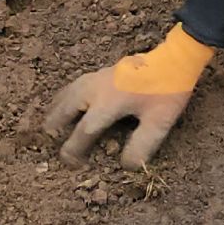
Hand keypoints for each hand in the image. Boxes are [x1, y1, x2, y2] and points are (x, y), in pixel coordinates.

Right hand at [42, 23, 213, 168]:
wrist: (174, 58)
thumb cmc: (167, 90)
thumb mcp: (159, 122)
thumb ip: (141, 146)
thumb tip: (125, 166)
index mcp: (107, 103)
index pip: (83, 132)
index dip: (73, 150)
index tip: (69, 164)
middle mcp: (96, 89)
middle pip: (64, 109)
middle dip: (55, 128)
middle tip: (49, 144)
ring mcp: (96, 77)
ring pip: (66, 94)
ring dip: (56, 110)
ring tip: (50, 125)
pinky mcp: (100, 72)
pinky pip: (72, 86)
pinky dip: (63, 97)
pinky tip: (65, 101)